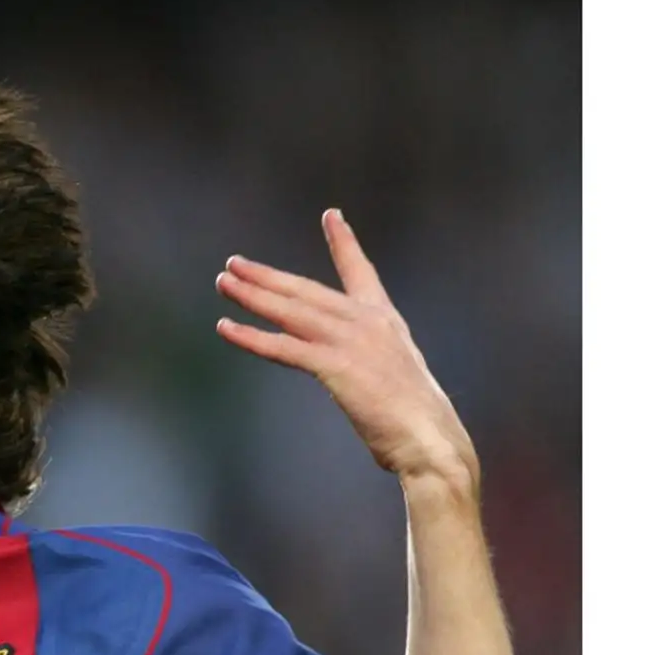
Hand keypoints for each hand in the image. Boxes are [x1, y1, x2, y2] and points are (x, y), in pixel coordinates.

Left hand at [215, 209, 477, 484]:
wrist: (430, 439)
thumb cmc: (415, 421)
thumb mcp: (395, 376)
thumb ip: (372, 363)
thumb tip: (360, 373)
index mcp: (386, 320)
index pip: (360, 272)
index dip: (344, 243)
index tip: (330, 215)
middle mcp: (367, 322)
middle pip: (306, 291)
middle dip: (267, 275)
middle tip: (234, 263)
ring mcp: (351, 341)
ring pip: (290, 311)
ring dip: (252, 295)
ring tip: (223, 282)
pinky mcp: (335, 366)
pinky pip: (283, 348)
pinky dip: (250, 337)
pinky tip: (225, 327)